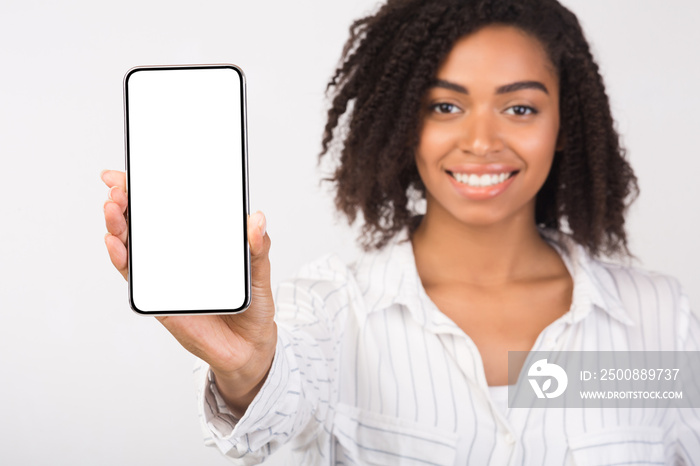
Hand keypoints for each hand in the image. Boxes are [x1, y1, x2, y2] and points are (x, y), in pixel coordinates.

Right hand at [101, 169, 276, 414]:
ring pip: (132, 247)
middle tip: (118, 187)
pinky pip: (135, 277)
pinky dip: (122, 258)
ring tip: (114, 208)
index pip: (167, 211)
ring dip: (118, 226)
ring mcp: (164, 276)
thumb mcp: (259, 271)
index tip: (128, 173)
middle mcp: (175, 257)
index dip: (146, 190)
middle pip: (142, 224)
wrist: (249, 346)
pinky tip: (116, 243)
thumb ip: (259, 246)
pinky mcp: (159, 298)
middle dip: (124, 202)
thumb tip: (256, 218)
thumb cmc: (251, 305)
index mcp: (197, 243)